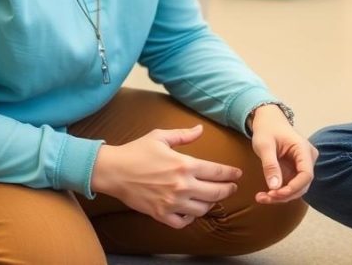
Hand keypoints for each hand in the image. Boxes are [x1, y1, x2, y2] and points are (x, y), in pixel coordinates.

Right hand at [92, 125, 241, 228]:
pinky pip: (183, 222)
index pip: (217, 172)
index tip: (237, 174)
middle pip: (215, 193)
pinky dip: (190, 218)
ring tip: (212, 198)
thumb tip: (201, 129)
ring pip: (202, 209)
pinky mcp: (161, 214)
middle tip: (231, 187)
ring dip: (211, 204)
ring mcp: (172, 203)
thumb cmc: (136, 151)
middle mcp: (182, 185)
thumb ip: (184, 134)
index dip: (231, 174)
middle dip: (227, 190)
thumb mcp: (161, 137)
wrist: (113, 170)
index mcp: (184, 164)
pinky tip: (191, 210)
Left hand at [248, 105, 317, 203]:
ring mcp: (303, 165)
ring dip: (281, 196)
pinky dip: (279, 192)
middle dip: (285, 195)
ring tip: (262, 197)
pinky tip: (266, 194)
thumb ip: (270, 165)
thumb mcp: (264, 145)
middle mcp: (307, 159)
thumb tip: (274, 187)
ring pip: (297, 188)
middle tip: (264, 198)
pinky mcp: (296, 170)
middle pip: (302, 184)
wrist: (268, 121)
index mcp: (303, 149)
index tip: (276, 194)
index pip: (306, 174)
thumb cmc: (267, 129)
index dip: (293, 188)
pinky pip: (291, 185)